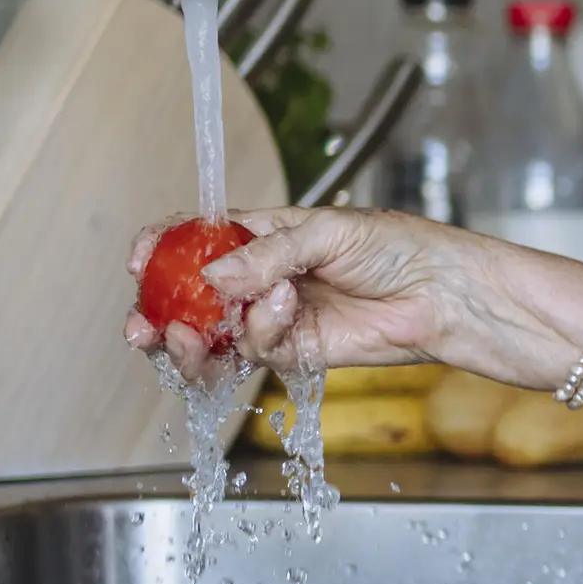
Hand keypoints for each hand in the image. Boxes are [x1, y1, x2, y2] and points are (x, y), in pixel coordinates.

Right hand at [124, 207, 485, 382]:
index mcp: (260, 237)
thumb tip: (210, 278)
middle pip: (189, 301)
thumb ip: (266, 254)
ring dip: (193, 340)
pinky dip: (257, 334)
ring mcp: (274, 318)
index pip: (194, 242)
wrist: (443, 293)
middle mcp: (258, 279)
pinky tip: (280, 309)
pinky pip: (254, 351)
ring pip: (212, 338)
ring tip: (191, 332)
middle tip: (144, 325)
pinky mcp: (296, 352)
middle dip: (159, 314)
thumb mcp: (327, 231)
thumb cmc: (399, 247)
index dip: (160, 251)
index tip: (138, 262)